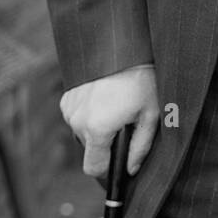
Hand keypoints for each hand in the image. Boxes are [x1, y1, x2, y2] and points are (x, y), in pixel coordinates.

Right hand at [60, 63, 158, 178]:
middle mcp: (77, 121)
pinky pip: (77, 117)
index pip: (94, 168)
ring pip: (83, 133)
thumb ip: (140, 148)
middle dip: (105, 144)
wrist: (124, 47)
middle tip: (124, 125)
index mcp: (97, 129)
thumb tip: (131, 170)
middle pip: (90, 150)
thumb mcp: (150, 115)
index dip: (107, 170)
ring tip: (116, 108)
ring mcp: (70, 108)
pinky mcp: (67, 97)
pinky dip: (89, 114)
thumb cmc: (142, 80)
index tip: (118, 164)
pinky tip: (105, 99)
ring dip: (97, 128)